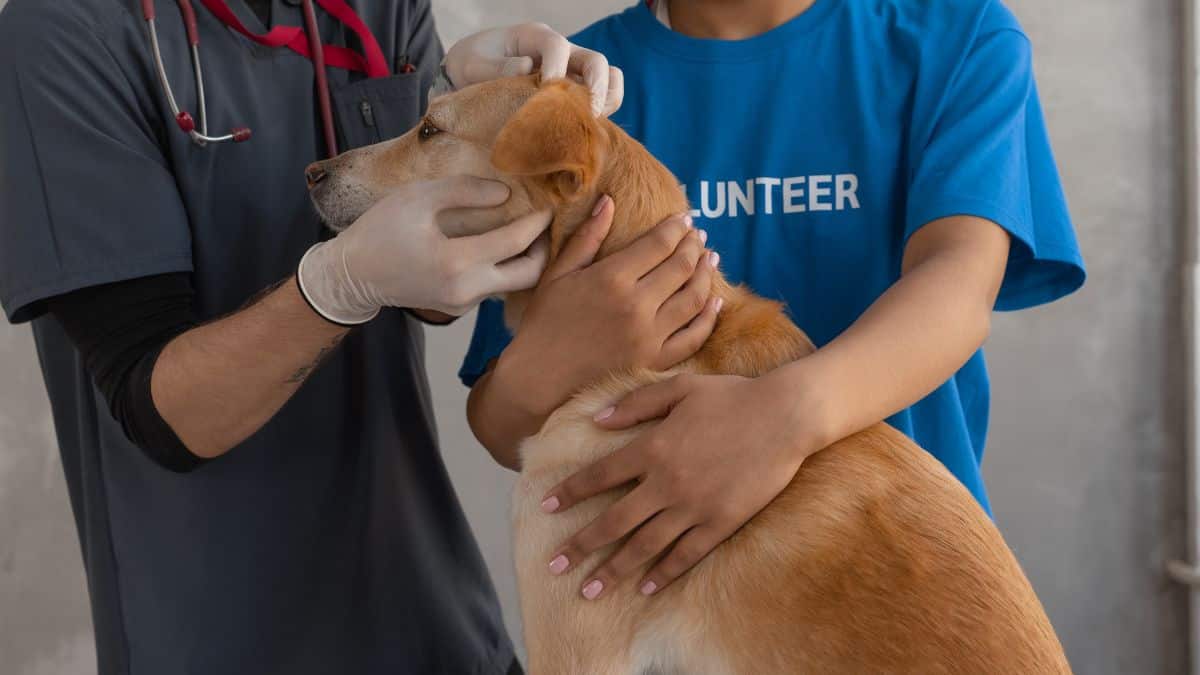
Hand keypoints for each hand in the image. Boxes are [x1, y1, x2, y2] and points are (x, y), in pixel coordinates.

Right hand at [298, 176, 549, 321]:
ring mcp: (463, 304)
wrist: (352, 276)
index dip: (537, 222)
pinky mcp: (459, 308)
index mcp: (456, 262)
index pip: (515, 242)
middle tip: (544, 226)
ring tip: (524, 231)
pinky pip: (492, 287)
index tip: (548, 206)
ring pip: (512, 284)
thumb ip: (464, 191)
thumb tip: (506, 195)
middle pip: (529, 276)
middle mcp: (466, 290)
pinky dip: (502, 267)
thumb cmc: (381, 231)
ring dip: (524, 259)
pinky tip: (496, 246)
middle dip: (543, 249)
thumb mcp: (418, 197)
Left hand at [444, 23, 623, 115]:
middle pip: (596, 61)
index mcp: (535, 38)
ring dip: (607, 101)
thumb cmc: (472, 65)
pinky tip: (583, 132)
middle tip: (585, 114)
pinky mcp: (576, 94)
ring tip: (590, 124)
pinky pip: (605, 99)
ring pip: (609, 78)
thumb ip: (494, 66)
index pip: (557, 45)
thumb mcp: (471, 64)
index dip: (556, 68)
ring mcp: (573, 73)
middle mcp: (562, 52)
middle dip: (596, 87)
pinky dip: (603, 113)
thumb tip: (525, 67)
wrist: (475, 75)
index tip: (544, 92)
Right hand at [494, 195, 721, 418]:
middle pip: (681, 267)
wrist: (539, 378)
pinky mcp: (655, 361)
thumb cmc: (544, 323)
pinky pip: (693, 336)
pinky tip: (715, 301)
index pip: (659, 244)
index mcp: (611, 279)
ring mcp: (649, 336)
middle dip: (694, 246)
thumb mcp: (558, 274)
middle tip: (698, 236)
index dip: (676, 227)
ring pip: (694, 298)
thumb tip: (608, 201)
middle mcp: (636, 305)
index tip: (684, 219)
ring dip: (706, 275)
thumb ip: (587, 237)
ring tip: (709, 259)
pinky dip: (709, 316)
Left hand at [541, 371, 828, 599]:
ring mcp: (694, 506)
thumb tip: (597, 420)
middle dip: (580, 547)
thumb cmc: (732, 396)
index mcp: (652, 447)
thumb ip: (635, 404)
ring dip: (614, 571)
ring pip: (644, 546)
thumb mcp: (679, 388)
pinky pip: (686, 555)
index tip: (546, 506)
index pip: (599, 476)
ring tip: (590, 591)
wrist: (784, 415)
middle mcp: (666, 482)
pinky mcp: (721, 522)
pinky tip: (645, 587)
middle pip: (613, 522)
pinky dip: (663, 573)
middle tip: (554, 566)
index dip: (570, 492)